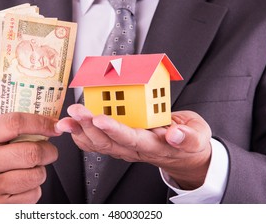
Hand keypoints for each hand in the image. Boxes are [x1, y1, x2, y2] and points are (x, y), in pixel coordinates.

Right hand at [0, 112, 60, 202]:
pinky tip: (22, 186)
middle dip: (49, 151)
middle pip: (31, 152)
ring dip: (41, 171)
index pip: (15, 123)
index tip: (56, 126)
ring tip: (30, 169)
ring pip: (36, 175)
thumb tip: (52, 122)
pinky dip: (34, 188)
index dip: (41, 123)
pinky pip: (33, 194)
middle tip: (50, 151)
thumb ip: (15, 128)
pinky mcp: (0, 206)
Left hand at [56, 104, 211, 189]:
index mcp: (153, 145)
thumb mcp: (197, 137)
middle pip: (108, 141)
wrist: (184, 155)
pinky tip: (71, 125)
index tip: (100, 118)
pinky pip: (97, 143)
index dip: (114, 129)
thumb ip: (187, 137)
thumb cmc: (189, 142)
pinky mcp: (120, 143)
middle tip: (76, 110)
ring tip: (68, 118)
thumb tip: (174, 134)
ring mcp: (125, 148)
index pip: (131, 138)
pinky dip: (81, 135)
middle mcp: (135, 149)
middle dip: (89, 125)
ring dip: (81, 130)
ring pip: (98, 143)